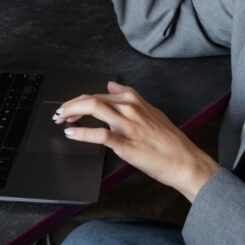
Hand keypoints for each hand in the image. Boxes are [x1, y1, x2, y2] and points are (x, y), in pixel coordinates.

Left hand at [53, 81, 219, 201]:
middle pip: (92, 98)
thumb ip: (130, 97)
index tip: (70, 106)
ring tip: (61, 119)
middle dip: (71, 104)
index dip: (80, 99)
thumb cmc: (169, 140)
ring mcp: (127, 124)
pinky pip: (99, 134)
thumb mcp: (150, 110)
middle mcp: (129, 108)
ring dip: (72, 111)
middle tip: (59, 113)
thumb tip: (112, 84)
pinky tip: (71, 133)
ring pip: (93, 107)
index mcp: (134, 99)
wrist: (184, 160)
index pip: (99, 93)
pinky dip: (81, 133)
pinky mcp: (125, 143)